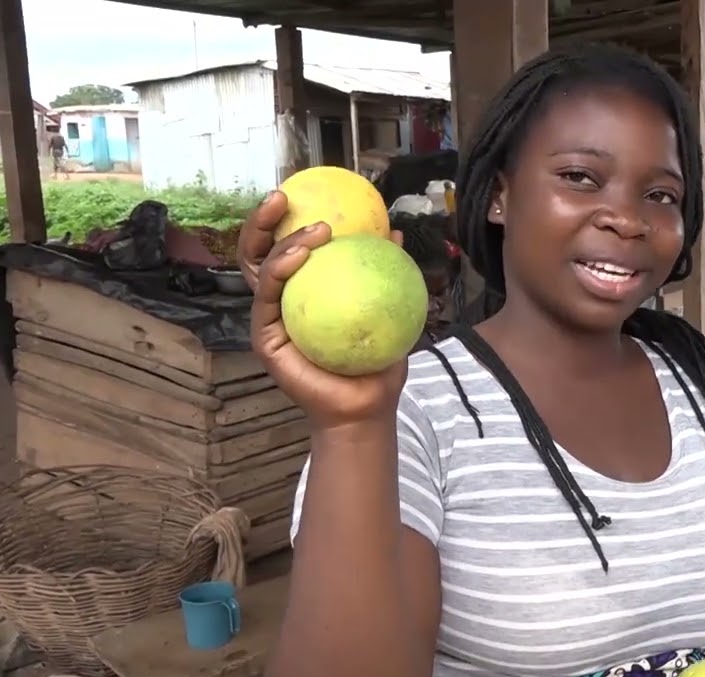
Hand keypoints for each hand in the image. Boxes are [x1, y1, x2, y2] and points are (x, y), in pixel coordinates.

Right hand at [238, 191, 407, 429]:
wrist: (368, 405)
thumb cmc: (377, 361)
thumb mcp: (389, 308)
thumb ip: (387, 271)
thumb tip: (394, 232)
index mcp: (305, 292)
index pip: (289, 248)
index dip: (288, 220)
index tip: (304, 194)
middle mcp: (282, 301)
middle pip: (260, 252)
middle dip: (262, 220)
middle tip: (282, 197)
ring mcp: (270, 318)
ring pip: (260, 269)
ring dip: (281, 242)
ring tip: (314, 230)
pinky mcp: (265, 337)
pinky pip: (268, 298)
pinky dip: (280, 270)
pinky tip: (299, 256)